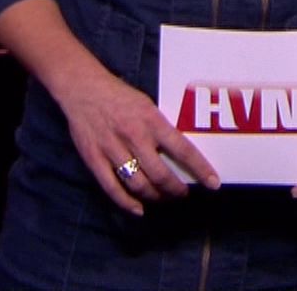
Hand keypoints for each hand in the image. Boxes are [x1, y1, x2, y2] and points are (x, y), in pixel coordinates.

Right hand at [58, 70, 219, 215]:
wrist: (83, 88)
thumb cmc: (120, 95)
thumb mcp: (148, 105)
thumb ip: (161, 128)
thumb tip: (180, 153)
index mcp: (152, 121)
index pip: (183, 150)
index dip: (201, 169)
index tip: (213, 183)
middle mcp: (134, 136)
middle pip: (161, 175)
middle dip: (175, 190)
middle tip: (182, 194)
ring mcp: (113, 149)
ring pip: (139, 185)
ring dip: (155, 197)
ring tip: (163, 198)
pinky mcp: (94, 159)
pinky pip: (112, 188)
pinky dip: (127, 203)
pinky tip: (138, 208)